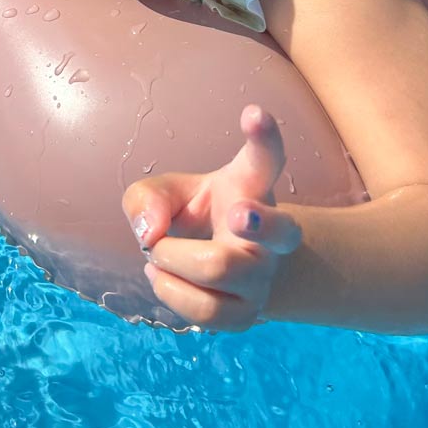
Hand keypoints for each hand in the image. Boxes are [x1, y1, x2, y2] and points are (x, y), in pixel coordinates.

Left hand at [122, 105, 301, 330]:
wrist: (219, 267)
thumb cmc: (194, 217)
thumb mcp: (168, 194)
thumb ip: (148, 198)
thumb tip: (151, 231)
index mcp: (252, 187)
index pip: (266, 159)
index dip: (264, 136)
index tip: (254, 113)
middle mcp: (270, 233)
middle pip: (278, 231)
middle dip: (250, 224)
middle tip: (230, 214)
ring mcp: (263, 275)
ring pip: (224, 271)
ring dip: (174, 261)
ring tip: (158, 252)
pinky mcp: (248, 314)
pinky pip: (209, 313)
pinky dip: (172, 294)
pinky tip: (161, 277)